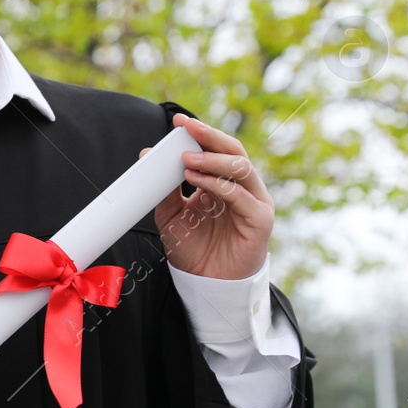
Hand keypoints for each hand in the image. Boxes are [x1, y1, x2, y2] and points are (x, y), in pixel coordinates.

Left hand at [140, 112, 272, 279]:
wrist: (206, 284)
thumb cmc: (194, 249)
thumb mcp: (171, 215)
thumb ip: (164, 188)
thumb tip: (147, 156)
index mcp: (222, 182)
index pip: (215, 150)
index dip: (199, 135)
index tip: (178, 123)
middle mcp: (241, 187)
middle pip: (232, 151)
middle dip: (208, 137)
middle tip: (186, 127)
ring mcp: (254, 201)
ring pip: (239, 168)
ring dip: (212, 160)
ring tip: (186, 158)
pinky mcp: (260, 219)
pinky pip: (241, 196)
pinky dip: (218, 184)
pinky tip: (196, 180)